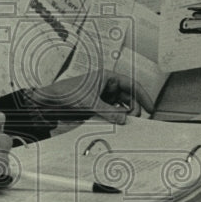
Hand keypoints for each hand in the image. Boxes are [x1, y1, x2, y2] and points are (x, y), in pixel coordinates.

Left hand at [33, 70, 151, 123]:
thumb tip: (124, 119)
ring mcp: (102, 95)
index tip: (150, 107)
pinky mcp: (97, 104)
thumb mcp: (90, 103)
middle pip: (128, 98)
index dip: (143, 96)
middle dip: (132, 109)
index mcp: (108, 77)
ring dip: (123, 115)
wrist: (49, 101)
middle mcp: (107, 85)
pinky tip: (115, 124)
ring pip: (120, 106)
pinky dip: (114, 118)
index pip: (132, 85)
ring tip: (125, 124)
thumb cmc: (66, 93)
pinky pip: (111, 112)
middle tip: (134, 120)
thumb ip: (109, 112)